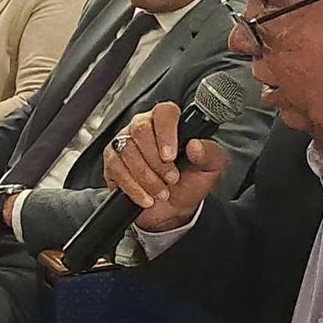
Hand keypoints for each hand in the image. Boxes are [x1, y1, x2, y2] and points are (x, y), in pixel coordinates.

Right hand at [102, 103, 227, 232]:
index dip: (166, 133)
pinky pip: (116, 168)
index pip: (164, 112)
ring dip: (147, 177)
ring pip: (128, 150)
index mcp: (169, 123)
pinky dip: (133, 187)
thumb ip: (209, 154)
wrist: (173, 210)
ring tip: (161, 192)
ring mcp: (125, 142)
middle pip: (141, 130)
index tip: (171, 156)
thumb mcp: (210, 170)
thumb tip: (196, 145)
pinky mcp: (112, 161)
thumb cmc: (190, 183)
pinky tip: (146, 197)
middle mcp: (144, 127)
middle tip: (171, 179)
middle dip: (156, 161)